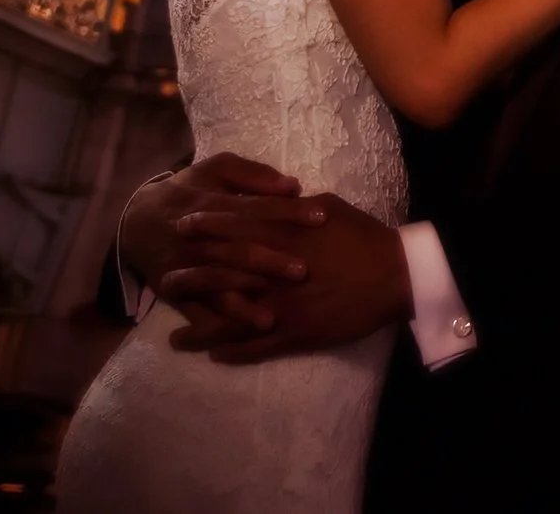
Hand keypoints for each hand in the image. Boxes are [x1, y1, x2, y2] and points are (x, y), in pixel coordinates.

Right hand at [126, 154, 321, 341]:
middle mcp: (198, 238)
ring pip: (217, 286)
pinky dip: (217, 324)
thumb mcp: (215, 169)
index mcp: (211, 203)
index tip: (321, 218)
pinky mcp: (175, 292)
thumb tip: (292, 184)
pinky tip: (238, 334)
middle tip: (304, 271)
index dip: (288, 212)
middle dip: (269, 261)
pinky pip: (197, 311)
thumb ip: (252, 175)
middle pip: (237, 250)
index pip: (255, 208)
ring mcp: (185, 268)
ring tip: (273, 317)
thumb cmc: (188, 191)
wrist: (134, 221)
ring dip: (243, 303)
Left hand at [195, 194, 411, 363]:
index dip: (205, 228)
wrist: (394, 276)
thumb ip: (294, 208)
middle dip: (189, 277)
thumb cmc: (364, 237)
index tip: (182, 228)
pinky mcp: (293, 335)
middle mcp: (271, 273)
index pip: (232, 230)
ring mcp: (279, 308)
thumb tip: (275, 202)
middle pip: (220, 274)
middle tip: (165, 281)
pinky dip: (230, 353)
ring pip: (228, 320)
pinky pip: (254, 348)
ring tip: (174, 338)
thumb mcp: (330, 207)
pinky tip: (213, 356)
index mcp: (281, 237)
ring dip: (198, 331)